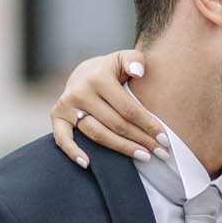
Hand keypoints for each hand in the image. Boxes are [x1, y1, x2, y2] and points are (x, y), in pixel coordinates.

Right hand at [49, 52, 168, 167]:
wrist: (82, 73)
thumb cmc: (111, 70)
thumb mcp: (123, 58)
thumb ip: (134, 60)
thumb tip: (138, 71)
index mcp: (99, 78)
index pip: (128, 108)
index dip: (148, 125)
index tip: (165, 138)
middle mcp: (81, 92)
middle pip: (116, 124)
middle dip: (141, 139)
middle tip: (161, 152)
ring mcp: (67, 106)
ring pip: (97, 134)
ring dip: (122, 148)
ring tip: (144, 157)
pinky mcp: (56, 116)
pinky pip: (62, 138)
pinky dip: (73, 152)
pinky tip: (87, 164)